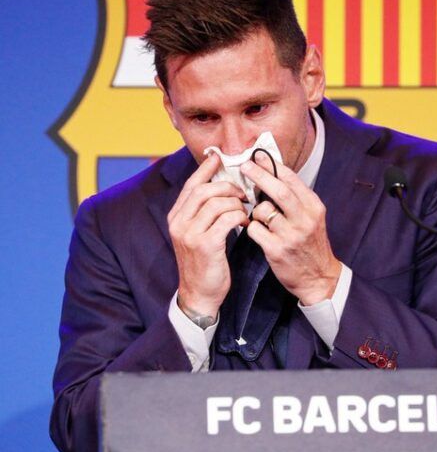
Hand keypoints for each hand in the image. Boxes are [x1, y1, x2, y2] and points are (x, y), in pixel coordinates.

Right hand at [168, 153, 248, 316]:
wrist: (200, 294)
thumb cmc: (204, 262)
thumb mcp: (198, 233)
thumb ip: (204, 212)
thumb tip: (221, 187)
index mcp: (176, 217)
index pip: (191, 184)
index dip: (206, 169)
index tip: (219, 156)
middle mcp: (179, 223)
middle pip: (204, 190)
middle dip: (228, 186)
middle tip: (243, 192)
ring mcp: (190, 234)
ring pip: (217, 202)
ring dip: (236, 203)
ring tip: (245, 209)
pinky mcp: (205, 245)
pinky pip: (227, 219)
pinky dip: (240, 216)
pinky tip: (245, 222)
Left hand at [240, 153, 341, 304]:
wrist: (318, 277)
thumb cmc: (310, 243)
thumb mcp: (311, 217)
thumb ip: (296, 198)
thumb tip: (272, 173)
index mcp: (313, 207)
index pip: (292, 180)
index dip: (273, 166)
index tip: (258, 156)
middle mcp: (304, 219)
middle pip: (279, 191)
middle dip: (259, 175)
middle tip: (244, 166)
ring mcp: (291, 235)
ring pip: (263, 210)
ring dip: (254, 209)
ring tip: (258, 215)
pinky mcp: (277, 250)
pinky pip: (254, 230)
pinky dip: (251, 227)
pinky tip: (256, 230)